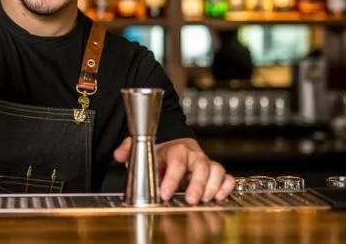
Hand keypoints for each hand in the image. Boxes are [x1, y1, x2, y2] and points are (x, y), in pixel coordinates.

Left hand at [113, 137, 234, 204]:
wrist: (176, 146)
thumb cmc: (161, 151)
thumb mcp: (144, 148)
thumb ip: (130, 149)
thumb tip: (118, 154)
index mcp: (176, 149)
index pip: (176, 161)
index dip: (172, 177)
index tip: (164, 192)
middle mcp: (193, 155)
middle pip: (201, 165)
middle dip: (197, 184)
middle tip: (190, 200)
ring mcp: (206, 164)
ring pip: (216, 170)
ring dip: (212, 186)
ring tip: (204, 199)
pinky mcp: (215, 173)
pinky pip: (227, 177)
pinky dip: (226, 186)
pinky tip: (219, 196)